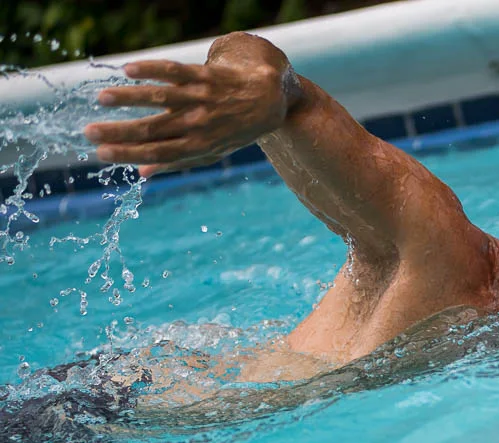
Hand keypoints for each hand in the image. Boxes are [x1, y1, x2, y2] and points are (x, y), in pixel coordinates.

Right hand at [83, 33, 296, 176]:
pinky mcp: (205, 76)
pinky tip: (129, 70)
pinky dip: (152, 71)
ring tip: (102, 98)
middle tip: (88, 132)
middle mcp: (199, 124)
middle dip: (119, 132)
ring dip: (129, 98)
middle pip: (154, 129)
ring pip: (161, 99)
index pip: (158, 152)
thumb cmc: (235, 128)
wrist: (269, 99)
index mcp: (198, 146)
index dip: (129, 154)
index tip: (100, 153)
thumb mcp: (212, 151)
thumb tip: (141, 174)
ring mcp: (202, 99)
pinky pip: (176, 72)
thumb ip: (177, 161)